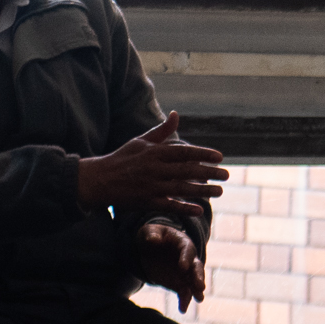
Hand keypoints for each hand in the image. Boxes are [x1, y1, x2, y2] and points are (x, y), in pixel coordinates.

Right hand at [76, 111, 227, 222]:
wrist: (98, 180)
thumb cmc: (122, 159)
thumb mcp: (141, 141)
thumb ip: (162, 131)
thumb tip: (176, 114)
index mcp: (154, 152)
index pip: (183, 152)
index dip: (202, 154)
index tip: (219, 157)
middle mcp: (154, 168)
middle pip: (186, 170)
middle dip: (209, 173)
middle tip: (226, 175)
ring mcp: (150, 186)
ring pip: (181, 188)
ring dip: (202, 190)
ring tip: (220, 191)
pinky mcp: (145, 201)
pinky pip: (168, 205)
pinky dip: (183, 207)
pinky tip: (199, 209)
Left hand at [137, 221, 206, 311]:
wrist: (150, 250)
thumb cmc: (152, 236)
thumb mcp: (148, 232)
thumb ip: (151, 235)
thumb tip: (153, 241)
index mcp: (183, 243)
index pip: (187, 250)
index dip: (186, 259)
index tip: (183, 268)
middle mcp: (188, 259)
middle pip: (196, 268)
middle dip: (198, 277)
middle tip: (200, 286)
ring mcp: (185, 273)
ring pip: (193, 282)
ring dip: (196, 291)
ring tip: (199, 299)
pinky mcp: (179, 283)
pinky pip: (184, 293)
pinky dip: (184, 301)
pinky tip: (182, 309)